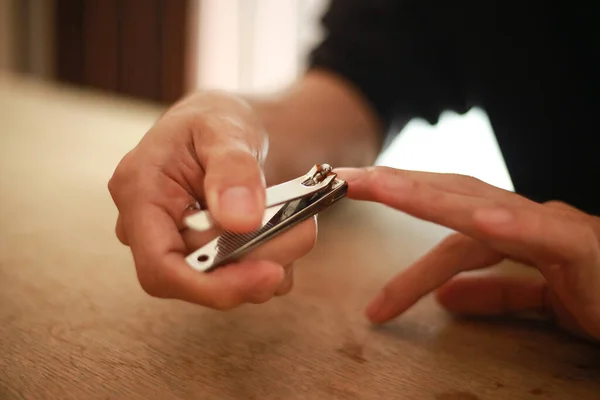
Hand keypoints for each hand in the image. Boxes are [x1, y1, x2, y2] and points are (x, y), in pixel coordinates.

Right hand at [108, 91, 315, 308]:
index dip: (212, 286)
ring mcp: (177, 247)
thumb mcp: (226, 128)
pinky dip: (276, 258)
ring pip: (229, 281)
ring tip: (299, 217)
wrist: (227, 131)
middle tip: (304, 226)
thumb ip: (233, 170)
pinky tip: (286, 225)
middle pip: (202, 277)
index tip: (268, 274)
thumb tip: (240, 221)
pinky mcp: (204, 258)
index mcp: (140, 194)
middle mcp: (151, 229)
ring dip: (274, 256)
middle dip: (260, 258)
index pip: (160, 268)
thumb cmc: (216, 121)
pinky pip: (243, 278)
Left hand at [335, 166, 599, 340]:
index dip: (396, 210)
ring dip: (427, 194)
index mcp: (506, 227)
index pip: (440, 217)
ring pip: (478, 204)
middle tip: (340, 182)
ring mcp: (551, 226)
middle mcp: (523, 217)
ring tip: (379, 186)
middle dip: (392, 185)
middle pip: (446, 193)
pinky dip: (511, 225)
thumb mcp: (532, 298)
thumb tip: (446, 299)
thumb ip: (492, 294)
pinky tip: (481, 219)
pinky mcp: (581, 247)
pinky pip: (542, 233)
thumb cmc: (596, 295)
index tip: (349, 208)